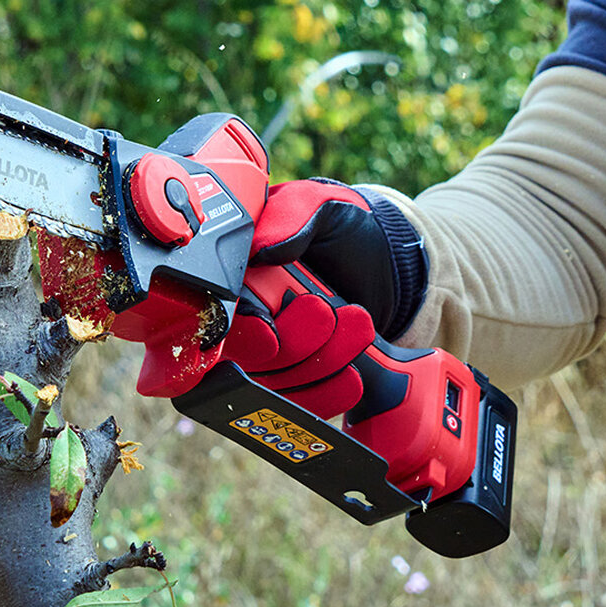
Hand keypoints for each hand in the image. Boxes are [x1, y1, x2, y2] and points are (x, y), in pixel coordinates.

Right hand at [220, 180, 426, 417]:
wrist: (388, 260)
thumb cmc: (346, 226)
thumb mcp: (320, 203)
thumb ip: (290, 217)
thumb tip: (259, 251)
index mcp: (233, 272)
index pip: (218, 315)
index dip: (242, 332)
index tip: (272, 334)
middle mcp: (241, 317)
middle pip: (247, 359)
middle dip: (293, 344)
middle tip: (327, 313)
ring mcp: (268, 353)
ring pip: (276, 385)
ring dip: (321, 363)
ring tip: (358, 327)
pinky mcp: (297, 379)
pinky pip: (300, 403)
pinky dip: (328, 394)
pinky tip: (352, 377)